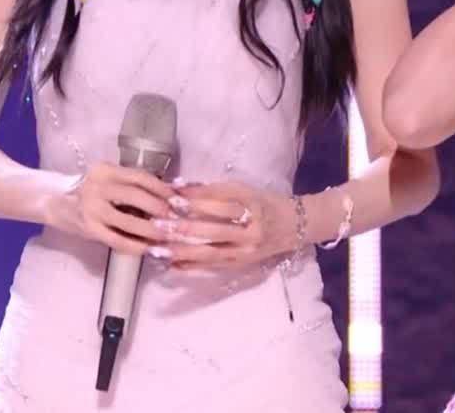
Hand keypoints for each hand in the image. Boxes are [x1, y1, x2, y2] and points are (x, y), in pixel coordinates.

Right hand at [46, 163, 174, 255]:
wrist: (56, 202)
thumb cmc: (90, 191)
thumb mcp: (109, 181)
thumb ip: (134, 185)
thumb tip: (172, 191)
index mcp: (106, 170)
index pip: (139, 177)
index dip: (162, 188)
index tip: (179, 199)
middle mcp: (97, 186)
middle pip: (136, 196)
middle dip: (160, 209)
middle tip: (177, 219)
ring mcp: (91, 208)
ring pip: (128, 221)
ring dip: (151, 230)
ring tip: (168, 236)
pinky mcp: (89, 228)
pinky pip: (117, 240)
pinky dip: (135, 246)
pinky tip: (148, 249)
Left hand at [148, 180, 297, 268]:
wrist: (297, 225)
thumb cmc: (265, 203)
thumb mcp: (245, 190)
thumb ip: (214, 190)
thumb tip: (179, 187)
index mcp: (253, 203)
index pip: (221, 200)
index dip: (195, 198)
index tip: (171, 196)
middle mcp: (251, 228)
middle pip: (214, 229)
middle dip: (183, 227)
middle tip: (157, 224)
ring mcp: (247, 249)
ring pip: (211, 251)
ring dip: (182, 251)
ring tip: (158, 249)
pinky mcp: (243, 263)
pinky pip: (214, 266)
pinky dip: (192, 265)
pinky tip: (172, 264)